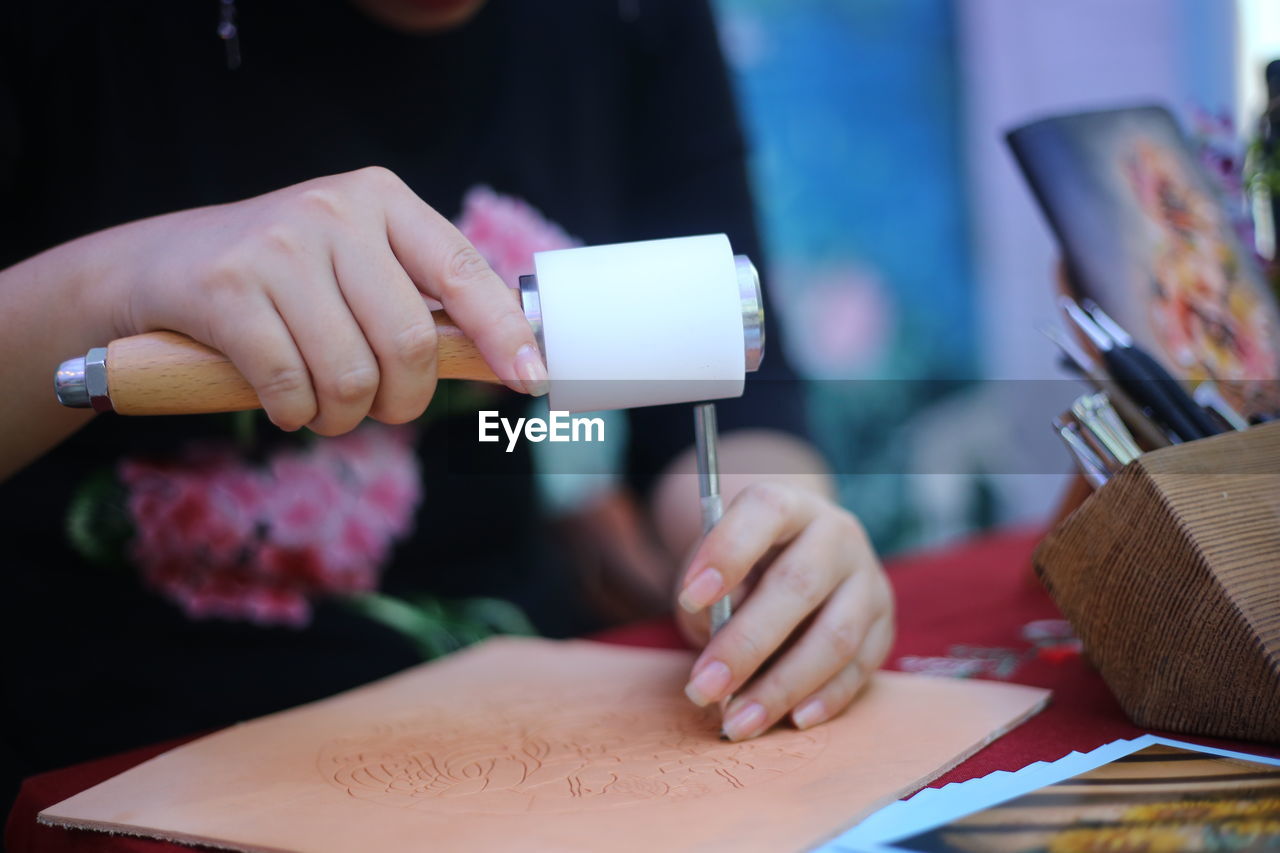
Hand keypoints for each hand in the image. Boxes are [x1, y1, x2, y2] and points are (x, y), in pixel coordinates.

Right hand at [115, 166, 544, 434]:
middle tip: (383, 408)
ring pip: (352, 376)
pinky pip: (291, 387)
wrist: (158, 266)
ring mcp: (279, 247)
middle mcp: (335, 212)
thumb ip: (419, 296)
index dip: (502, 331)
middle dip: (403, 400)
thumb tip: (512, 352)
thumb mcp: (356, 262)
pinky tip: (282, 400)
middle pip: (410, 343)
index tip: (532, 376)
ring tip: (323, 404)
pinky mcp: (227, 289)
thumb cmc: (283, 279)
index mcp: (381, 199)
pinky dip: (294, 413)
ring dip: (343, 417)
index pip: (462, 270)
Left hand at [674, 482, 892, 740]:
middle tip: (704, 688)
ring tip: (738, 722)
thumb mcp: (715, 570)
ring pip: (836, 636)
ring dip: (783, 686)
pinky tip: (793, 720)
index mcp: (788, 506)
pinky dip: (826, 698)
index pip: (764, 513)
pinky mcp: (884, 622)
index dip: (727, 553)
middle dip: (746, 645)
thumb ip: (711, 601)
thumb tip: (719, 653)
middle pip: (799, 586)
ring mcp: (867, 578)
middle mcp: (836, 534)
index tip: (689, 596)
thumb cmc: (742, 570)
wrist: (795, 560)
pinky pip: (861, 667)